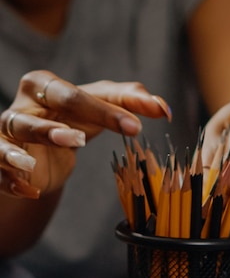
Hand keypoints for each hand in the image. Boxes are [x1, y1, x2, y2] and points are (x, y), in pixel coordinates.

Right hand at [0, 70, 171, 197]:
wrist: (34, 158)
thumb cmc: (66, 126)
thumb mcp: (95, 114)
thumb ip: (127, 104)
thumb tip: (165, 107)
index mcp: (47, 86)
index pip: (81, 93)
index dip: (110, 109)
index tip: (141, 125)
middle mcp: (26, 104)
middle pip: (52, 100)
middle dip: (78, 112)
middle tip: (95, 134)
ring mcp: (9, 131)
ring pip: (18, 128)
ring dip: (41, 136)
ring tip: (66, 145)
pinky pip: (0, 167)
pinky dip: (12, 178)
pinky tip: (31, 190)